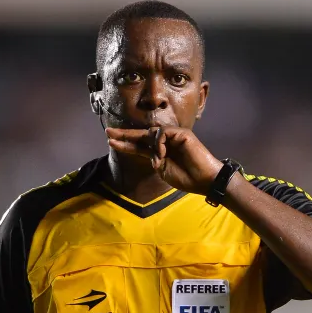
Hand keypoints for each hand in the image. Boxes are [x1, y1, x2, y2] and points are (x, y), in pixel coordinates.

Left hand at [106, 126, 223, 194]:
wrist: (203, 180)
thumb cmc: (185, 178)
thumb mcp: (162, 170)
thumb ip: (152, 158)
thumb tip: (145, 150)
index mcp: (159, 151)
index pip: (138, 145)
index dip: (124, 143)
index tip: (109, 140)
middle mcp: (165, 142)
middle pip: (141, 135)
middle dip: (124, 134)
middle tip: (108, 132)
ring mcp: (174, 136)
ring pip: (151, 133)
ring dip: (151, 147)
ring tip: (159, 160)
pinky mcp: (181, 133)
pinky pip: (162, 133)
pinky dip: (159, 143)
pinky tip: (163, 153)